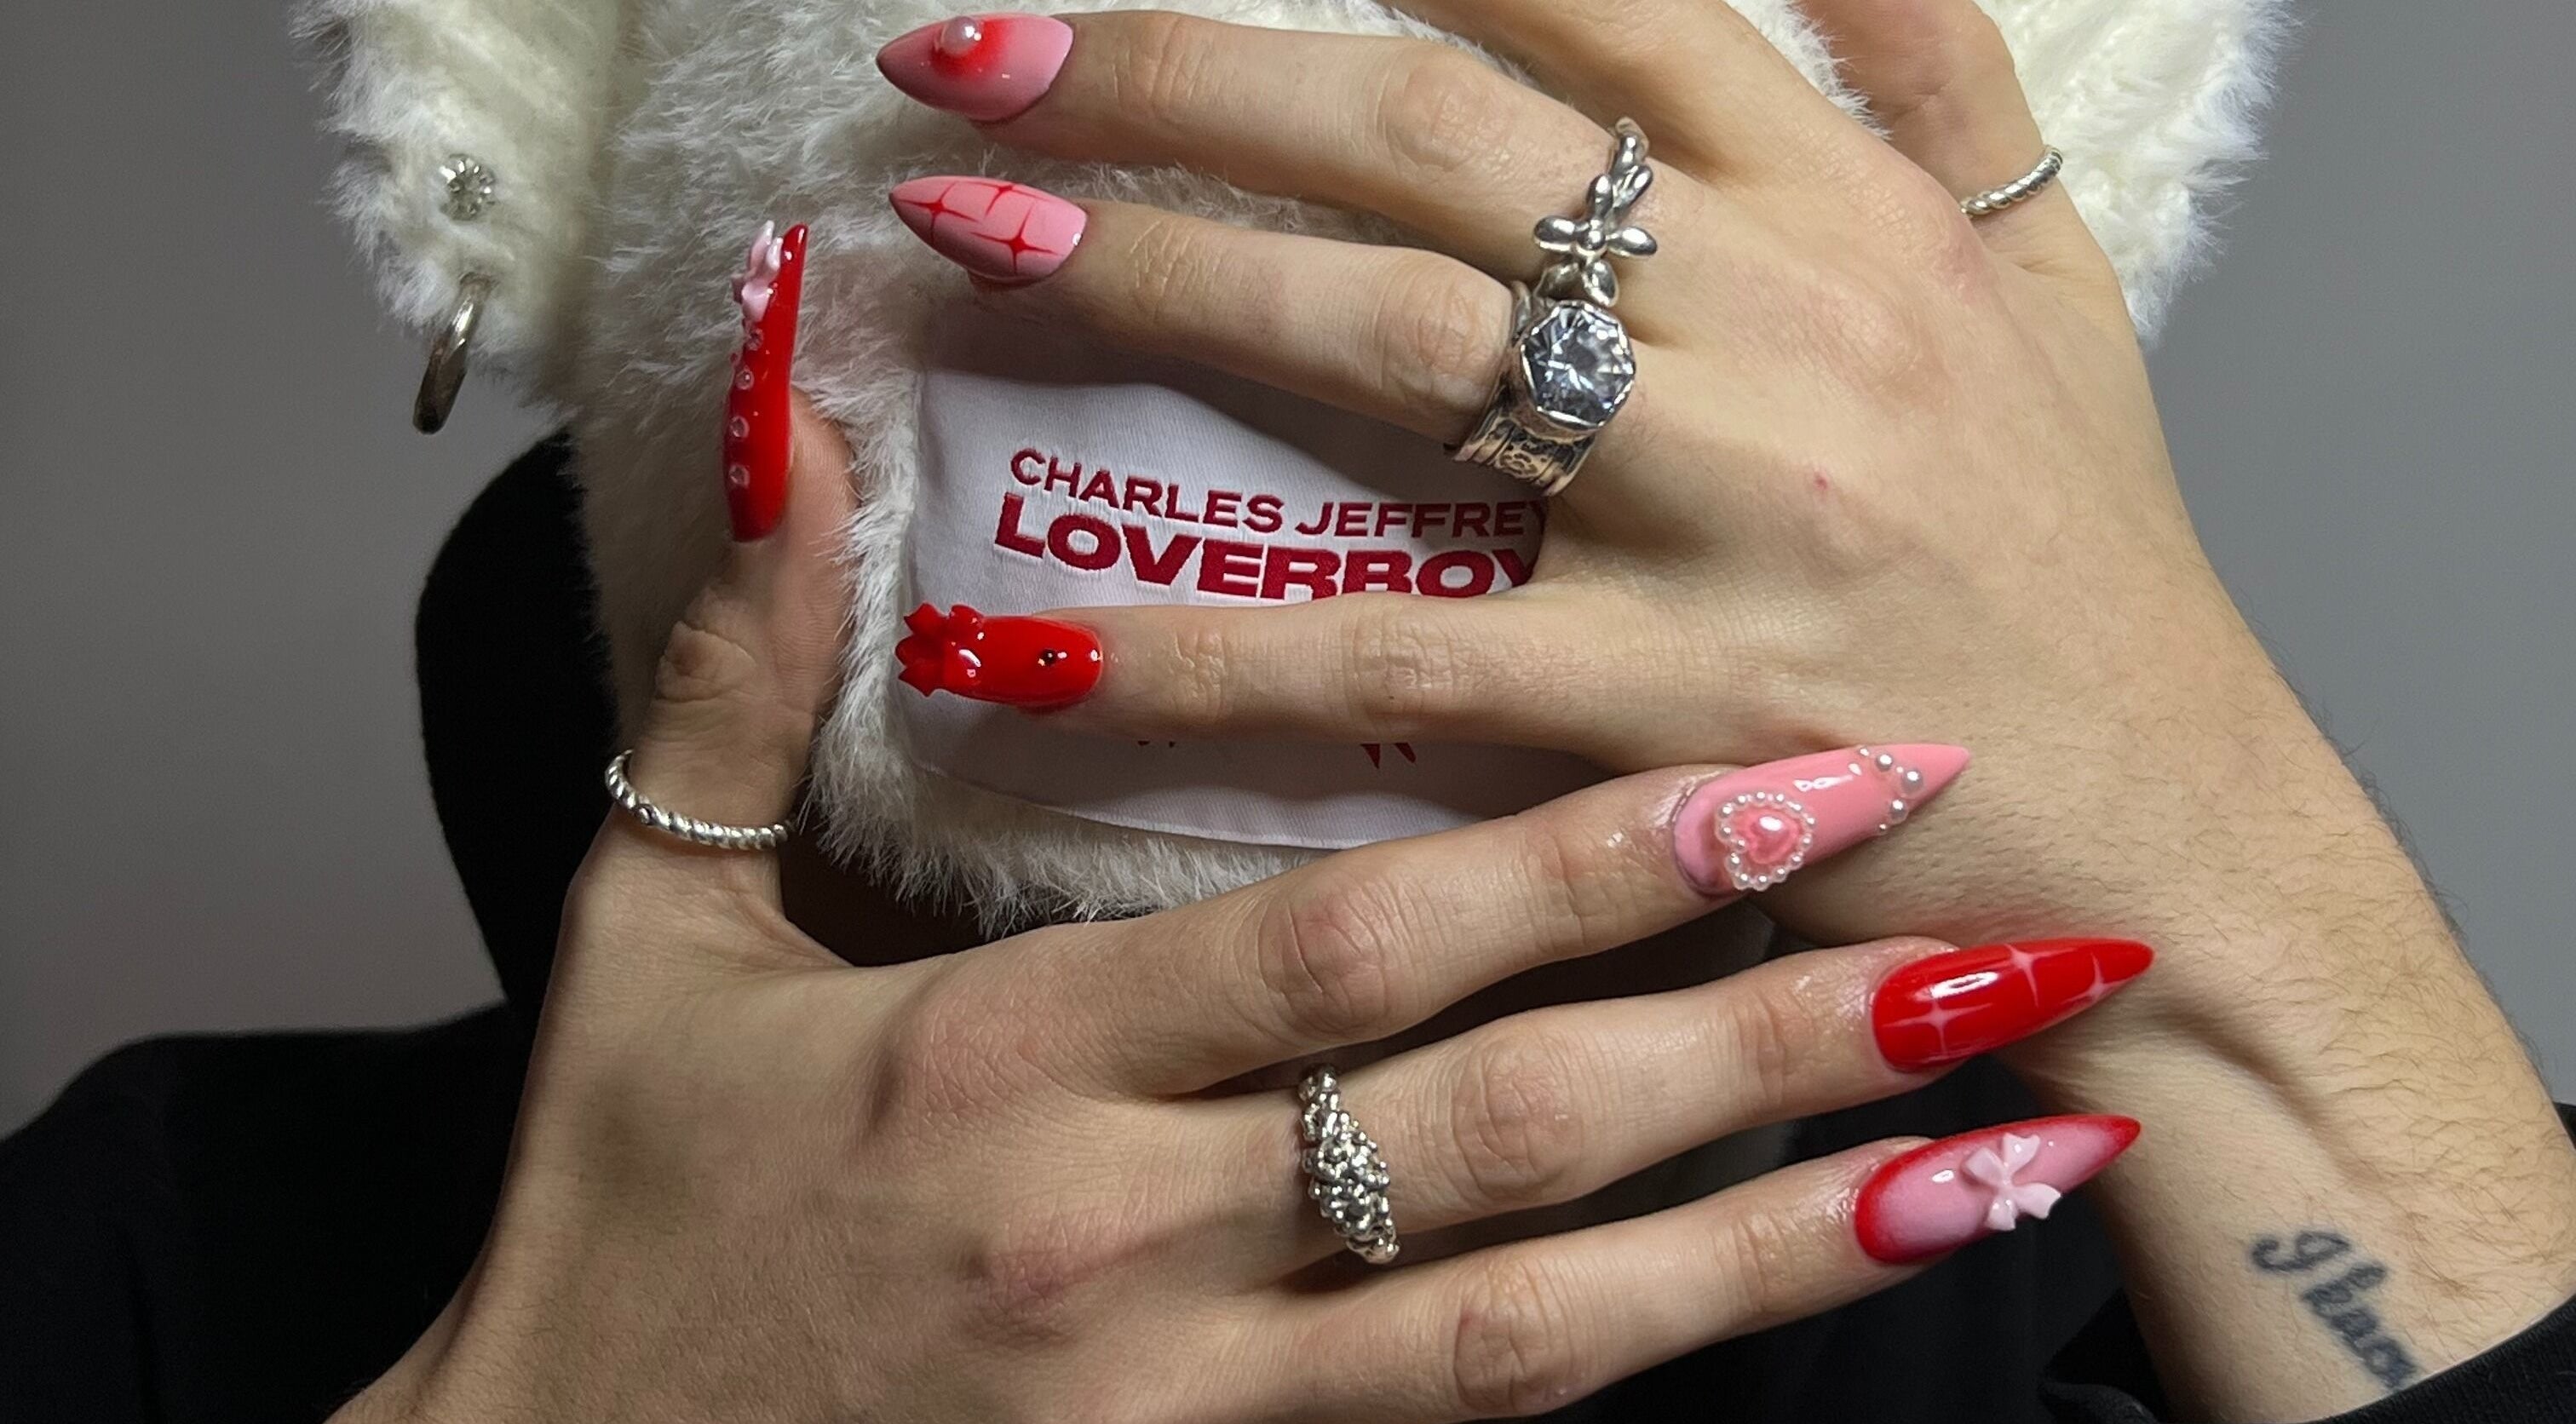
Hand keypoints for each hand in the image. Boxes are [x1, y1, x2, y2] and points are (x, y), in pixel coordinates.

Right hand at [337, 401, 2141, 1423]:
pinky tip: (1810, 1281)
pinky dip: (1660, 1351)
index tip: (1803, 773)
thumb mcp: (645, 945)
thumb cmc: (619, 1231)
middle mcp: (1134, 1243)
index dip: (1594, 861)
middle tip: (2002, 933)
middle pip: (1512, 1124)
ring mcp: (1193, 1401)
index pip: (1356, 948)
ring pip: (1549, 1314)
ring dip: (1793, 1223)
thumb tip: (790, 427)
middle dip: (1774, 1024)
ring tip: (2006, 1149)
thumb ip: (741, 687)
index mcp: (1008, 1069)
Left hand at [869, 0, 2575, 1413]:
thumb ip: (1936, 67)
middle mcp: (1782, 320)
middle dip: (1176, 71)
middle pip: (1425, 136)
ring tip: (961, 233)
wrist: (2166, 841)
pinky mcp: (1661, 713)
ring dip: (1146, 270)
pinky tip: (1014, 645)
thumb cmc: (2078, 560)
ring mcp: (1720, 511)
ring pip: (1381, 345)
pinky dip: (1185, 653)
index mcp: (1850, 204)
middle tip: (970, 46)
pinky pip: (1378, 660)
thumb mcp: (2049, 276)